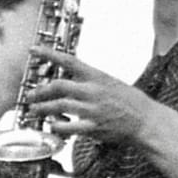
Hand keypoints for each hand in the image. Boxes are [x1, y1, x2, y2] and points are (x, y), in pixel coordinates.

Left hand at [25, 46, 160, 146]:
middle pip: (58, 85)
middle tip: (30, 95)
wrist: (147, 121)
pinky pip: (68, 126)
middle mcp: (93, 91)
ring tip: (34, 110)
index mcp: (97, 77)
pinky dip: (56, 126)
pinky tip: (52, 125)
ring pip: (59, 105)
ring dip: (42, 108)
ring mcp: (93, 109)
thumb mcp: (110, 83)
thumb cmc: (130, 102)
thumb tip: (69, 82)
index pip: (69, 60)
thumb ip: (89, 81)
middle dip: (40, 90)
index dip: (49, 54)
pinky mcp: (94, 127)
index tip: (34, 50)